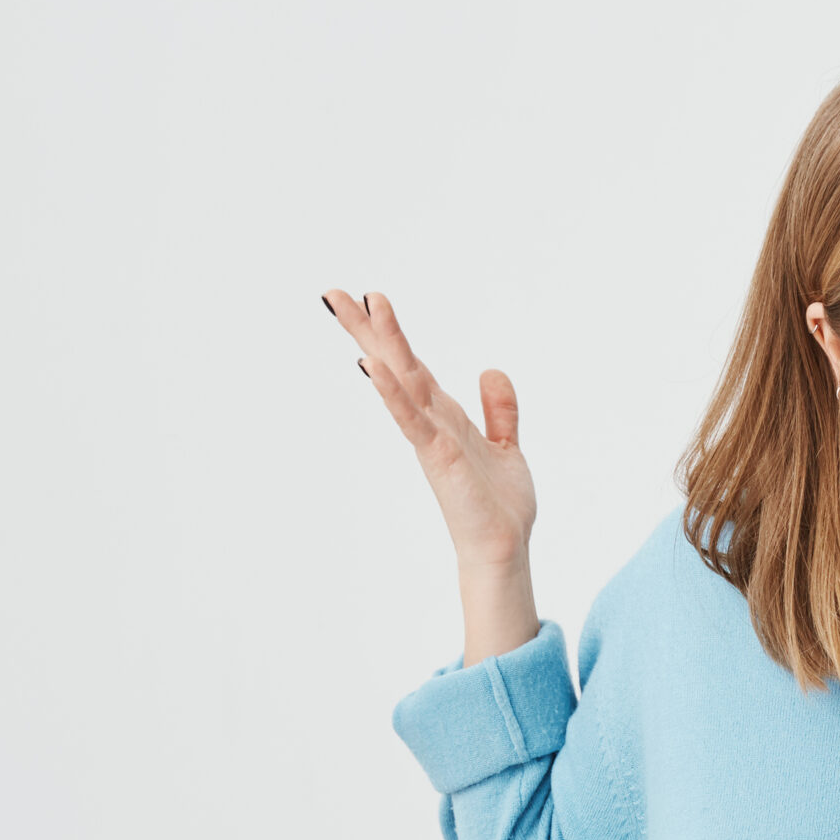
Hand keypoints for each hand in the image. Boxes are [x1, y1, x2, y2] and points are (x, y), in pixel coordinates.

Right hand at [322, 288, 533, 571]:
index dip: (389, 333)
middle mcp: (431, 421)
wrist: (503, 547)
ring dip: (381, 343)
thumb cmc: (499, 505)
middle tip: (333, 292)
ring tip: (358, 307)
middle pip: (395, 363)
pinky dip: (394, 393)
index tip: (366, 299)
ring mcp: (430, 437)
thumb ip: (499, 410)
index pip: (411, 365)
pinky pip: (412, 419)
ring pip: (401, 380)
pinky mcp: (438, 456)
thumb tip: (490, 370)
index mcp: (444, 415)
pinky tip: (376, 367)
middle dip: (367, 328)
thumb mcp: (505, 445)